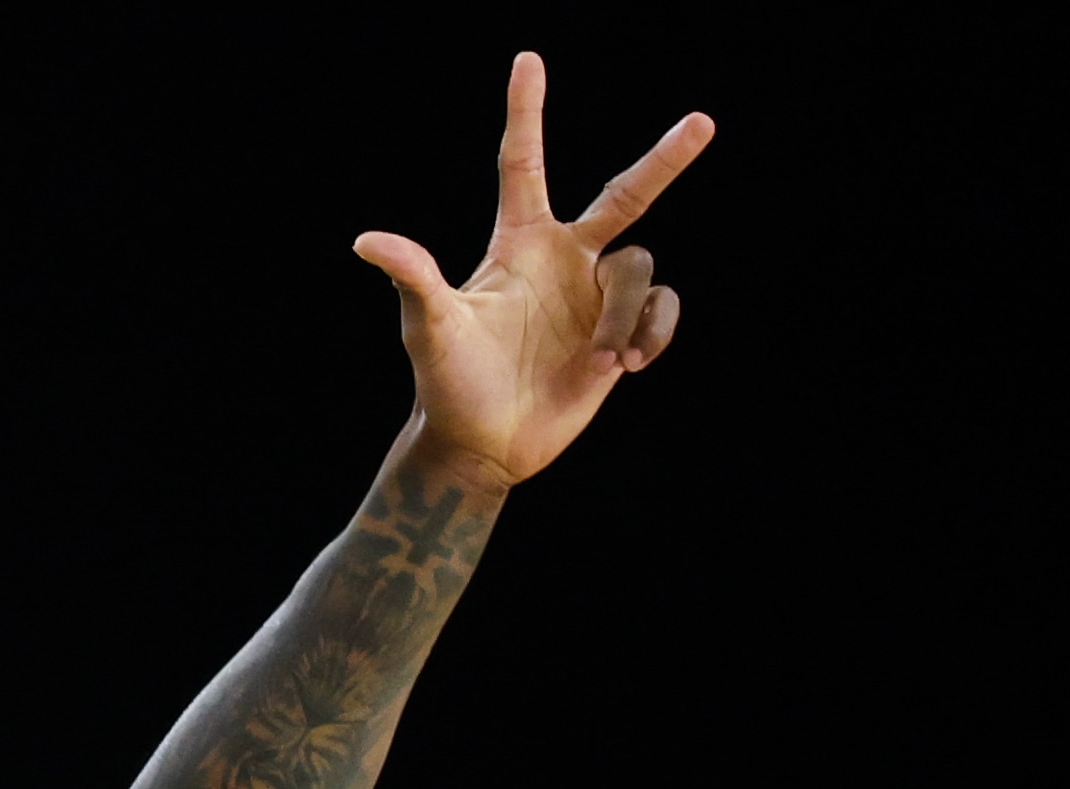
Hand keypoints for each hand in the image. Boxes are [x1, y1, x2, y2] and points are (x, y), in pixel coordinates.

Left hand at [357, 53, 712, 490]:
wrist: (482, 446)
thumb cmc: (447, 383)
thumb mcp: (430, 329)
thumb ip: (412, 279)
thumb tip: (366, 241)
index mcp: (518, 243)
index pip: (522, 163)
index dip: (526, 112)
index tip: (527, 60)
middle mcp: (564, 259)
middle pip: (624, 196)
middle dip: (664, 160)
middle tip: (703, 121)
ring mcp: (595, 296)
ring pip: (640, 271)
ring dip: (624, 317)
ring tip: (601, 361)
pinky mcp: (620, 334)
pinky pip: (661, 310)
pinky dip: (653, 332)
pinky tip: (627, 364)